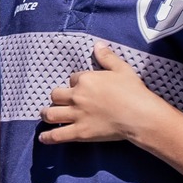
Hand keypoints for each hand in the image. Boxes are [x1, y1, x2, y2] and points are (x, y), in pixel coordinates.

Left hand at [39, 43, 166, 145]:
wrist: (139, 115)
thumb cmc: (133, 91)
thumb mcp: (122, 69)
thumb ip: (107, 57)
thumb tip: (97, 44)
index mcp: (86, 79)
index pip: (73, 78)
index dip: (76, 83)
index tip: (82, 88)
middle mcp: (77, 96)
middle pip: (56, 95)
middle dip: (56, 97)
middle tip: (59, 101)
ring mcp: (77, 115)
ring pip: (51, 114)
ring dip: (46, 114)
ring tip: (45, 115)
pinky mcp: (80, 133)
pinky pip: (58, 135)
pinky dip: (48, 137)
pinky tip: (43, 138)